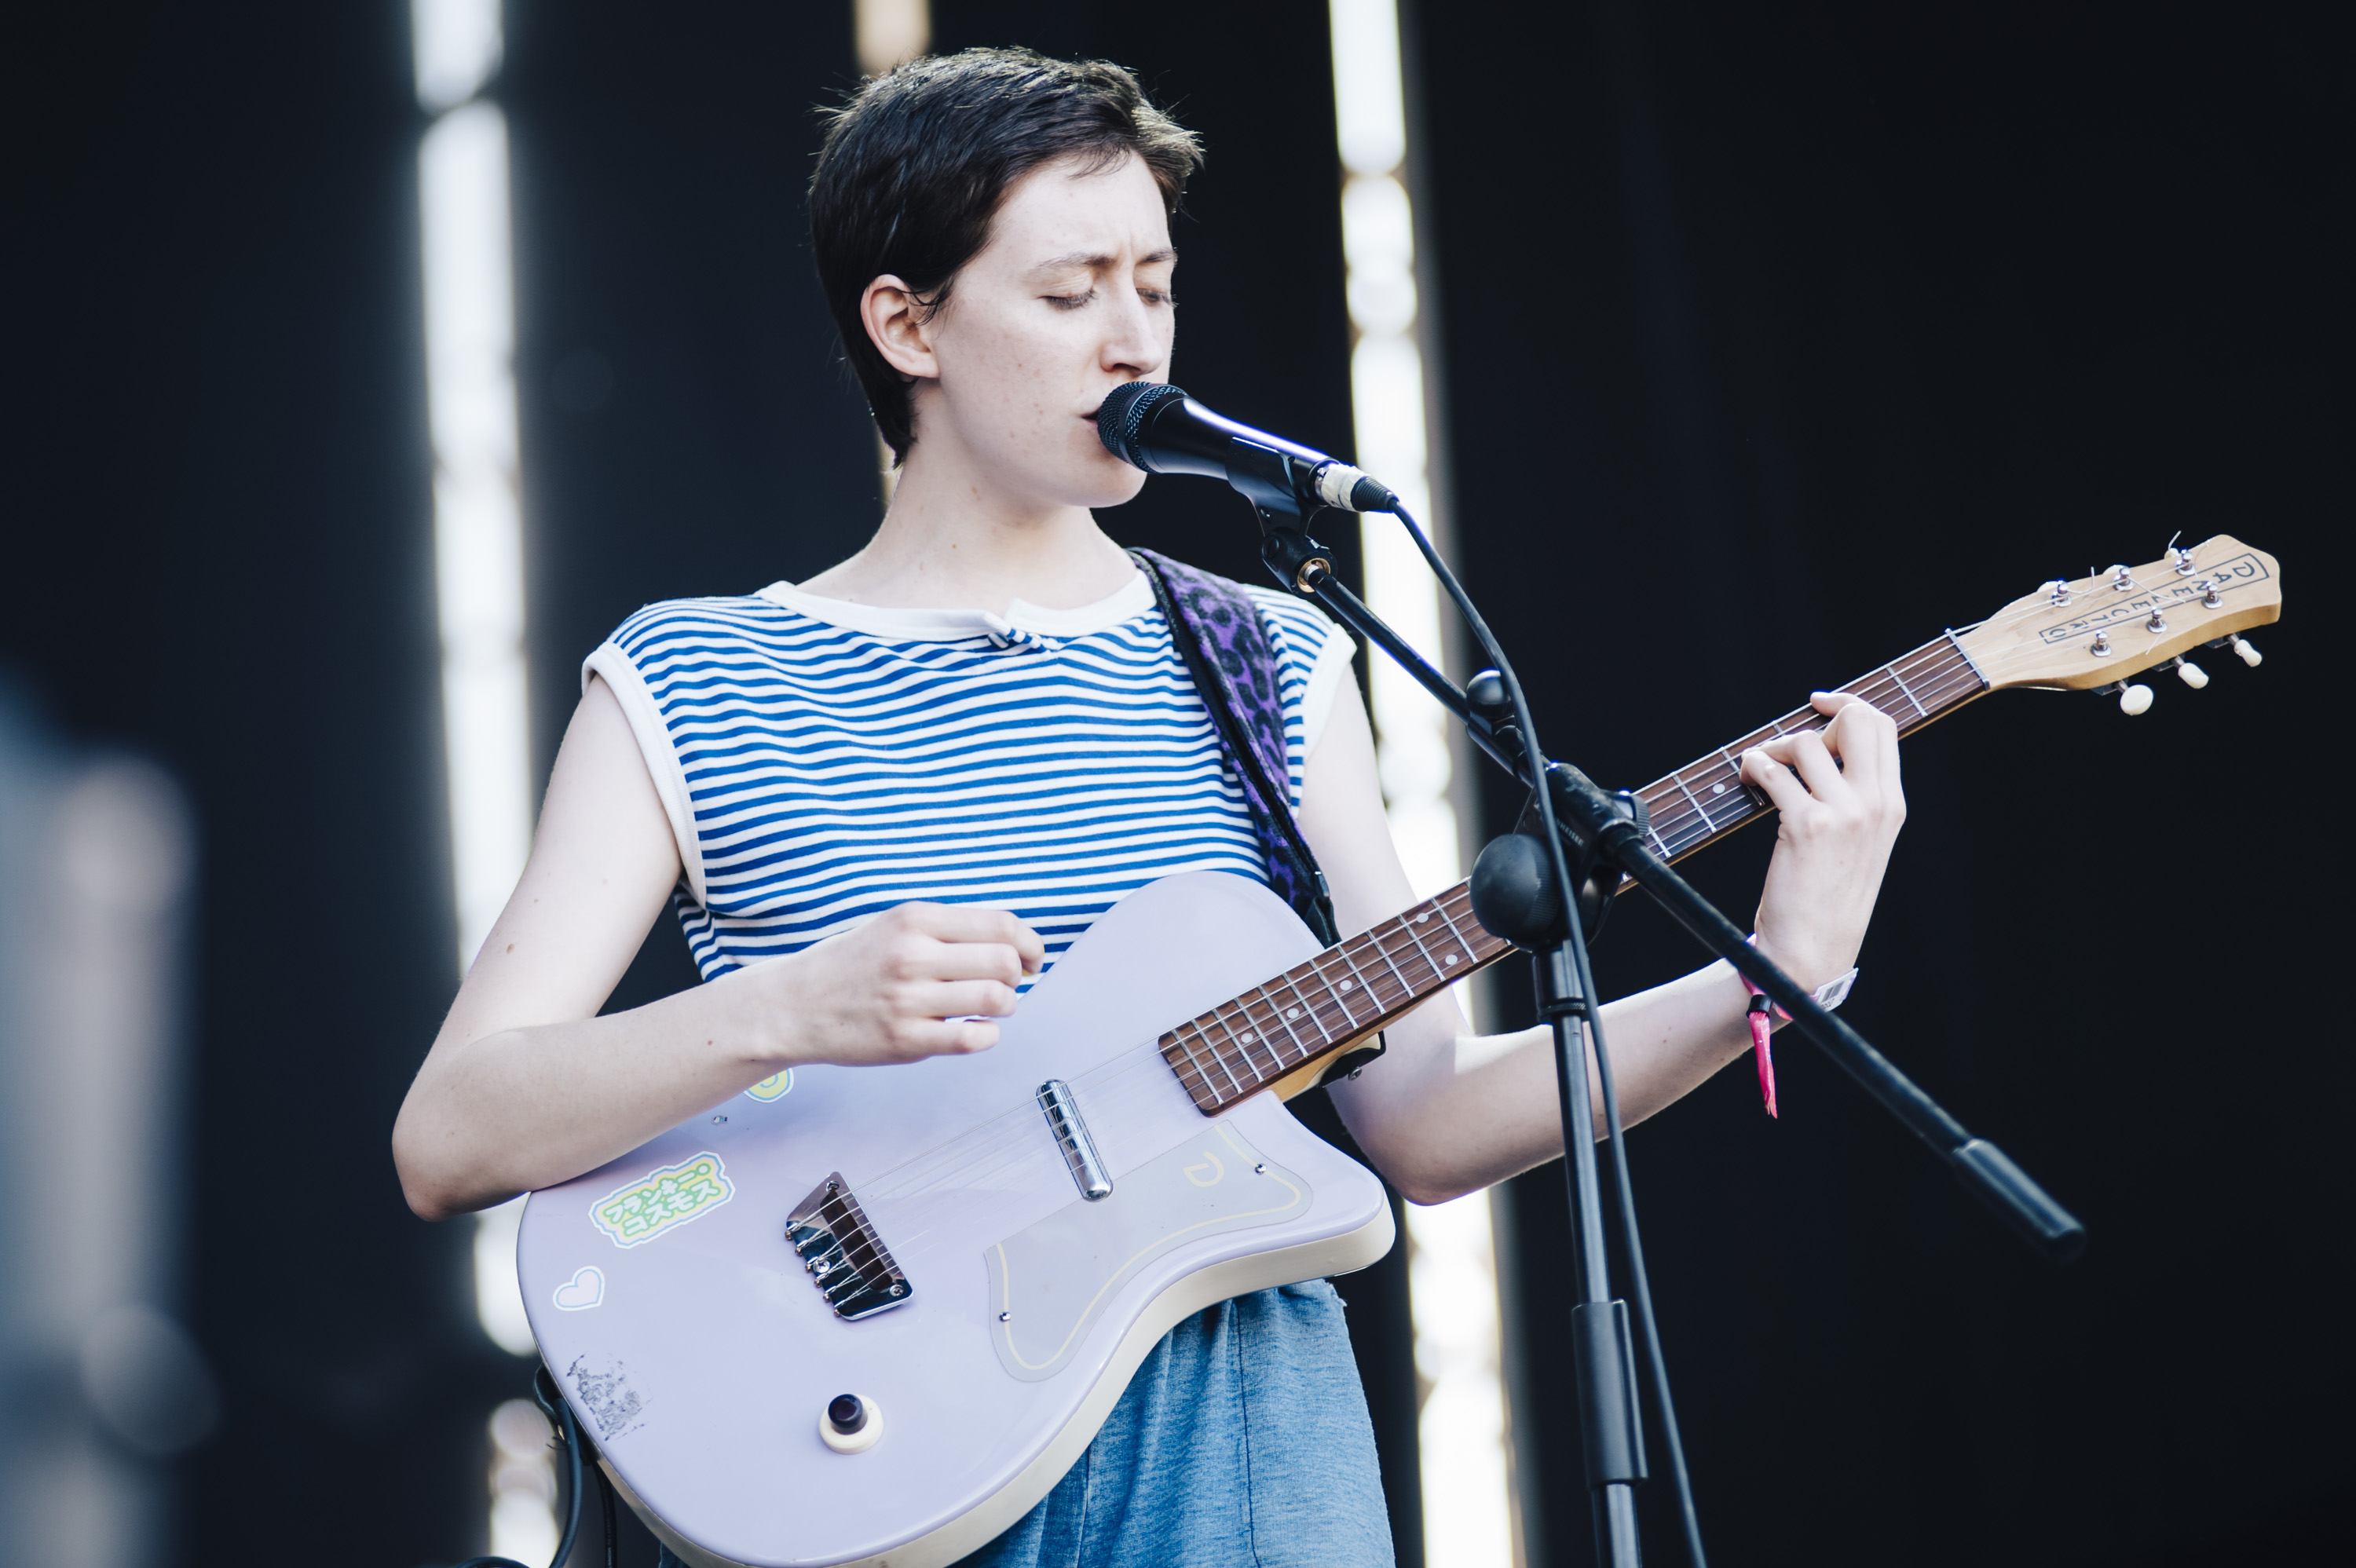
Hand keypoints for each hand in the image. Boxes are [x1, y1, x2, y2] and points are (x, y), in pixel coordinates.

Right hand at [753, 903, 1045, 1066]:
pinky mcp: (905, 1040)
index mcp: (916, 919)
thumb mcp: (895, 926)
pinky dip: (986, 1035)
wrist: (795, 1005)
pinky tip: (971, 1029)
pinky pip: (973, 1037)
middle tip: (1008, 984)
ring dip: (1005, 1006)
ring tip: (986, 1008)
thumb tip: (1013, 940)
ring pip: (997, 999)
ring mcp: (909, 999)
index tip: (1033, 958)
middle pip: (1005, 962)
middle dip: (1018, 976)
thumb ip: (948, 929)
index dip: (1030, 943)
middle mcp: (913, 955)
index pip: (1001, 924)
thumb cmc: (852, 965)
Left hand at [1739, 692, 1905, 991]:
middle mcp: (1875, 805)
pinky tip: (1747, 778)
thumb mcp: (1861, 845)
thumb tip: (1825, 750)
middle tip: (1786, 742)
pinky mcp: (1805, 825)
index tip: (1820, 703)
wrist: (1811, 950)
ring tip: (1761, 771)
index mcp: (1892, 806)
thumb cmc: (1827, 899)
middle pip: (1856, 721)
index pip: (1883, 728)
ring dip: (1774, 749)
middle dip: (1817, 719)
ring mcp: (1843, 814)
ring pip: (1806, 742)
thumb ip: (1856, 799)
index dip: (1848, 704)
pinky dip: (1753, 766)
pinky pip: (1773, 771)